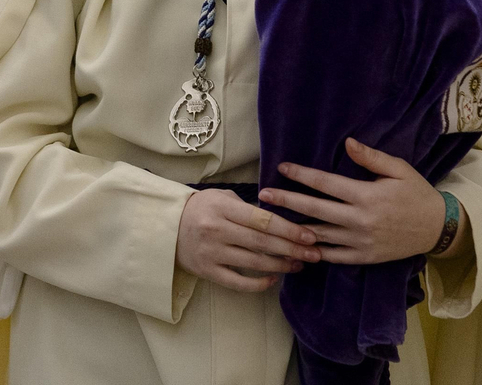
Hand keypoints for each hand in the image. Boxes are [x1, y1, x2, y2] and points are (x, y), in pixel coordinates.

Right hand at [174, 188, 318, 292]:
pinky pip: (239, 282)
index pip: (262, 220)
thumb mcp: (220, 197)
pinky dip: (259, 283)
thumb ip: (248, 207)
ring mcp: (212, 253)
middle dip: (292, 249)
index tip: (309, 235)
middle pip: (262, 242)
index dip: (288, 229)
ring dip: (281, 265)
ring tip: (299, 265)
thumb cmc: (201, 209)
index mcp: (222, 208)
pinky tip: (274, 278)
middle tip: (314, 254)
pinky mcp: (208, 272)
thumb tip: (280, 220)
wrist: (167, 227)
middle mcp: (216, 231)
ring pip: (254, 263)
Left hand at [259, 138, 459, 263]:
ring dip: (293, 228)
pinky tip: (296, 247)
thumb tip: (347, 142)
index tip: (282, 168)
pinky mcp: (364, 257)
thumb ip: (371, 157)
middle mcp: (359, 220)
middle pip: (314, 210)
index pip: (325, 183)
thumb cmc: (416, 193)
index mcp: (365, 195)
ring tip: (271, 222)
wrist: (437, 229)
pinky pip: (333, 256)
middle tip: (264, 196)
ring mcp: (360, 242)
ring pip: (319, 235)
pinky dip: (314, 252)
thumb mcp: (399, 169)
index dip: (301, 175)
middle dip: (286, 201)